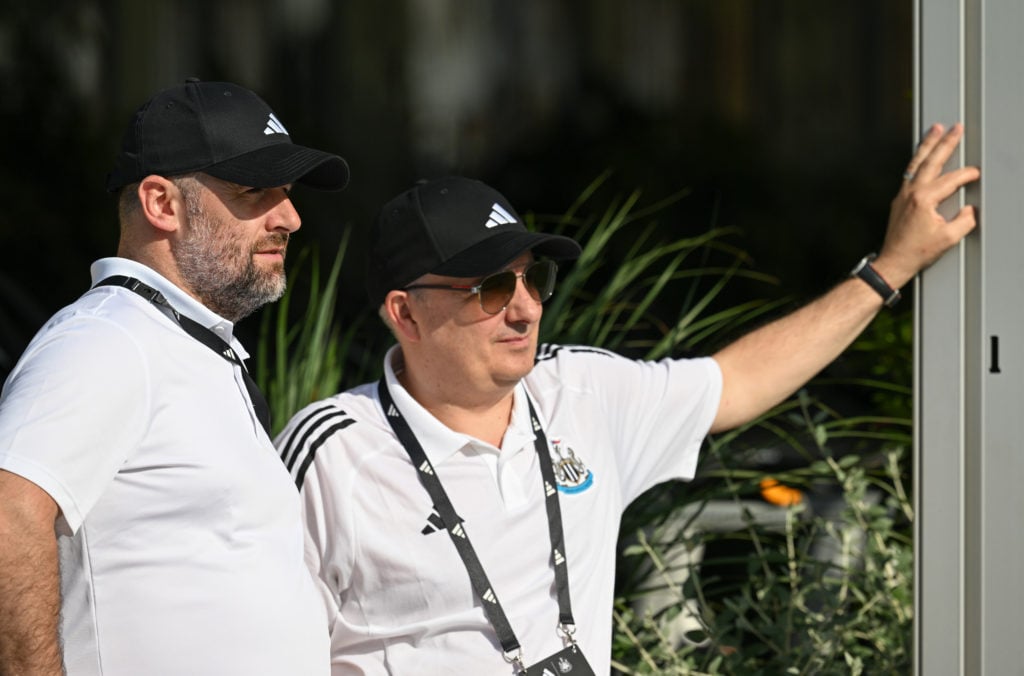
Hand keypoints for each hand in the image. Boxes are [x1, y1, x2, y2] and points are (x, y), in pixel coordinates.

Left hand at [874, 122, 979, 287]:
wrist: (893, 261)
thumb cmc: (917, 252)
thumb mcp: (949, 238)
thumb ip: (964, 221)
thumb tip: (970, 210)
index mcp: (923, 200)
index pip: (950, 180)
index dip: (966, 175)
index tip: (976, 173)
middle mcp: (910, 193)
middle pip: (931, 161)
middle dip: (945, 142)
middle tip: (955, 127)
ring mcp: (902, 195)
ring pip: (916, 163)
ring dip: (927, 145)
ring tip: (935, 128)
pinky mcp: (899, 200)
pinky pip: (910, 173)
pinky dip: (918, 160)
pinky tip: (923, 155)